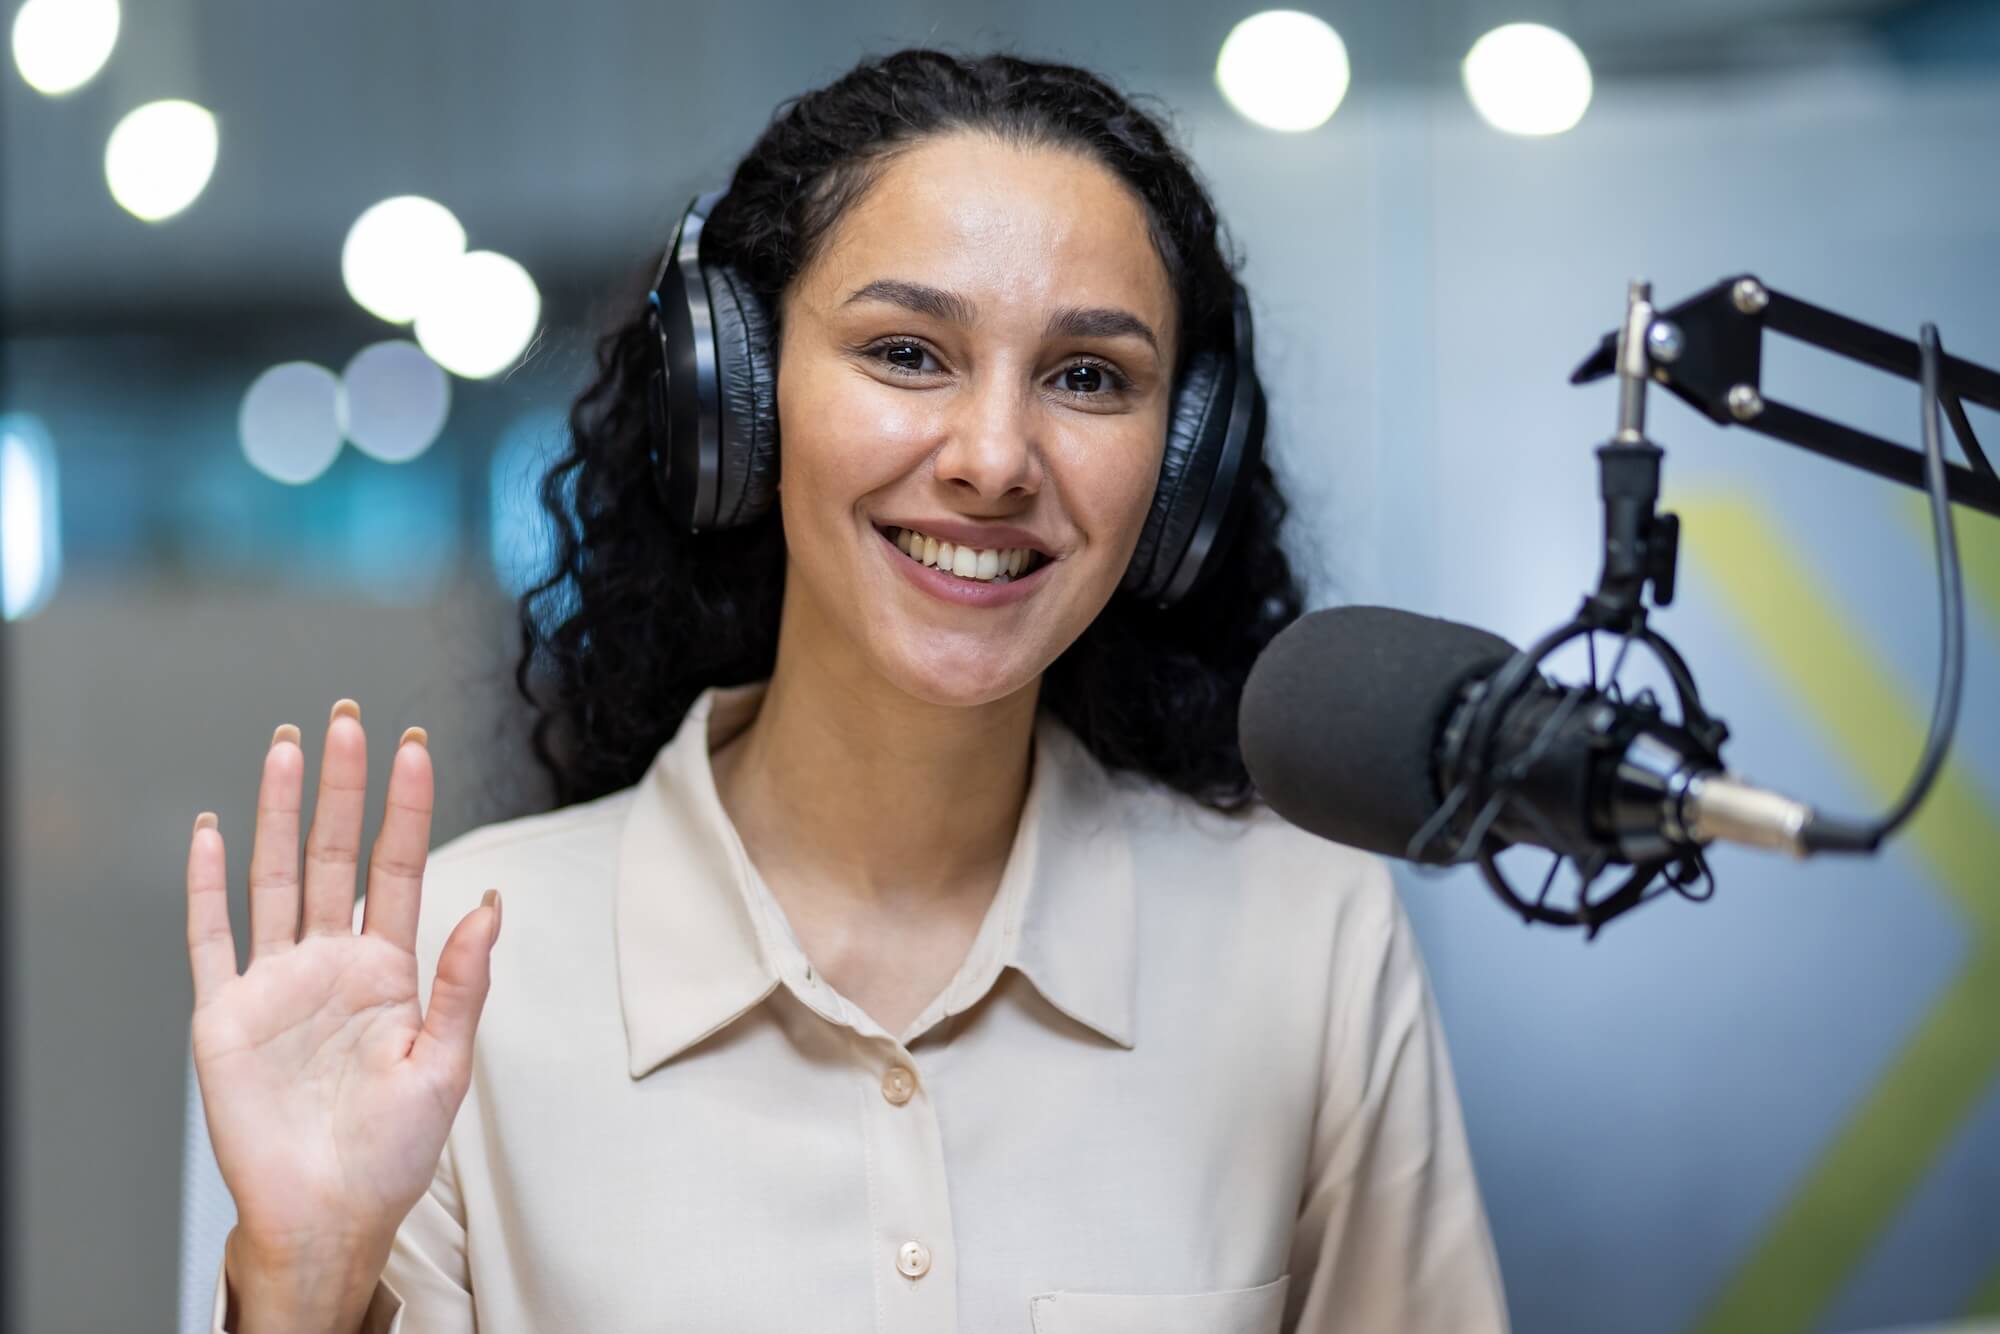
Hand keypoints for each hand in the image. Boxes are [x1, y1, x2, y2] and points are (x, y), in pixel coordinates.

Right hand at [185, 700, 500, 1260]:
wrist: (329, 1215)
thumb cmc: (393, 1151)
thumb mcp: (445, 1062)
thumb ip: (465, 980)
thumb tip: (491, 899)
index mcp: (388, 970)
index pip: (397, 868)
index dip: (404, 808)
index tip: (414, 747)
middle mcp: (330, 963)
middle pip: (334, 856)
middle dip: (341, 788)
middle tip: (347, 719)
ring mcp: (275, 983)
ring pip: (276, 878)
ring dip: (279, 813)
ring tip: (288, 747)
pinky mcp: (225, 1014)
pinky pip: (211, 937)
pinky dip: (207, 885)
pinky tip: (213, 832)